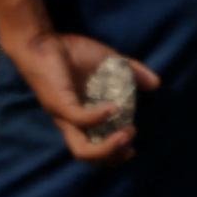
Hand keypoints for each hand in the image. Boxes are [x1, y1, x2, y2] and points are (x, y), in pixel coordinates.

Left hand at [8, 29, 161, 164]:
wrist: (41, 40)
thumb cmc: (70, 52)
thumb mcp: (108, 61)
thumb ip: (132, 71)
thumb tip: (156, 83)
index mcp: (80, 117)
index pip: (94, 147)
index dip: (113, 153)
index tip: (131, 146)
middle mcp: (71, 121)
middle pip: (87, 155)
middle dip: (112, 156)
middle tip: (130, 146)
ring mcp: (64, 115)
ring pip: (81, 149)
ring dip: (106, 148)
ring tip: (126, 136)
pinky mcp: (59, 103)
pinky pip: (79, 118)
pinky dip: (97, 117)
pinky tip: (113, 108)